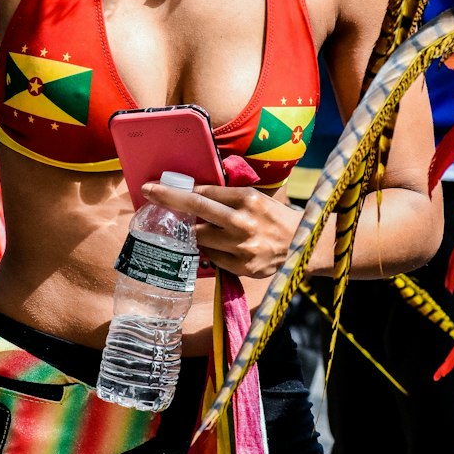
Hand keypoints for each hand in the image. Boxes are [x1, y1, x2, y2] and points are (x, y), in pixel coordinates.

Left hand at [141, 182, 298, 281]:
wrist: (305, 246)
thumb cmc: (277, 218)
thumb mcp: (258, 199)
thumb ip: (229, 197)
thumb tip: (194, 192)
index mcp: (248, 199)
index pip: (204, 193)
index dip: (177, 189)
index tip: (155, 186)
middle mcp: (243, 222)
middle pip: (196, 210)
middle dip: (169, 201)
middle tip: (148, 194)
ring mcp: (241, 247)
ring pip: (200, 237)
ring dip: (191, 232)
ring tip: (192, 228)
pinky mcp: (242, 267)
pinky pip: (213, 257)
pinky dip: (210, 251)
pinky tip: (217, 246)